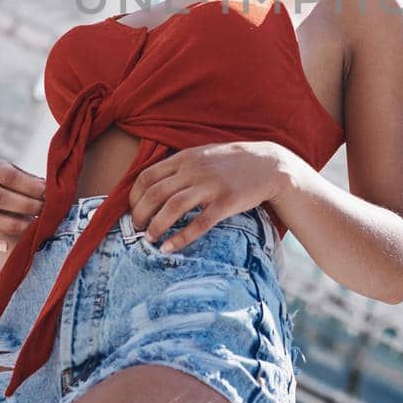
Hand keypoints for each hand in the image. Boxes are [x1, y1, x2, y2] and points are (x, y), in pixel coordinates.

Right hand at [0, 158, 45, 257]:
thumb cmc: (20, 187)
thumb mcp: (26, 178)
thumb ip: (37, 183)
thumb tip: (57, 191)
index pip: (10, 177)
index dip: (30, 186)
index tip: (48, 194)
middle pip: (0, 198)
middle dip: (26, 206)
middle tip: (45, 211)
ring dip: (13, 224)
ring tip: (32, 226)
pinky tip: (5, 247)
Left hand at [127, 141, 294, 253]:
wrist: (269, 165)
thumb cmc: (232, 162)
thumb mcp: (203, 154)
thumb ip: (179, 166)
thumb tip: (152, 185)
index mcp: (185, 157)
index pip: (147, 177)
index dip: (134, 197)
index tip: (133, 211)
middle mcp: (195, 170)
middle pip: (155, 194)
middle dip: (140, 214)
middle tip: (136, 229)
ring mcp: (211, 185)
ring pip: (173, 207)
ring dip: (156, 226)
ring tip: (149, 239)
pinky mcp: (226, 202)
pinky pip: (199, 223)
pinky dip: (181, 237)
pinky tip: (169, 248)